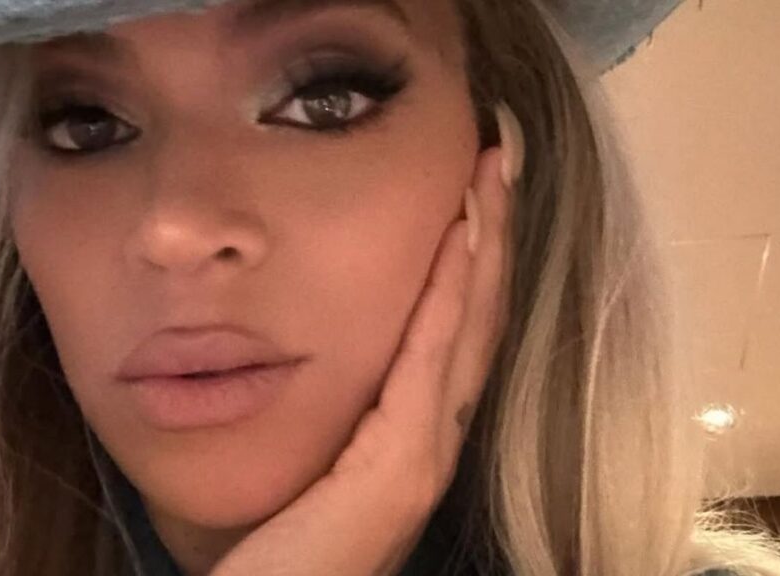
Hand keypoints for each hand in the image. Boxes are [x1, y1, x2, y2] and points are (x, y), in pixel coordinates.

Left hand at [209, 143, 515, 575]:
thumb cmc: (277, 544)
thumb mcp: (311, 458)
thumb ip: (332, 412)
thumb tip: (315, 346)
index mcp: (411, 435)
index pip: (453, 332)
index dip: (474, 260)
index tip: (477, 189)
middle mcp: (432, 440)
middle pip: (476, 319)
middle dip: (494, 234)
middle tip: (502, 156)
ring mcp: (423, 455)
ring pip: (467, 330)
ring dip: (484, 247)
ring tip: (493, 175)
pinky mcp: (399, 469)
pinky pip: (429, 362)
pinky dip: (451, 297)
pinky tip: (461, 240)